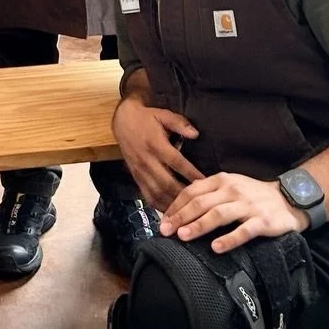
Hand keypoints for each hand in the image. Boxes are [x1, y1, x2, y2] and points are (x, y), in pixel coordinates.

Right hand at [111, 94, 204, 210]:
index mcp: (155, 144)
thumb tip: (196, 134)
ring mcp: (140, 170)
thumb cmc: (146, 118)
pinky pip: (147, 195)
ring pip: (156, 193)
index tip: (206, 183)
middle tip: (200, 204)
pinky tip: (172, 213)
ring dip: (172, 205)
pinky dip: (160, 206)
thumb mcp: (163, 114)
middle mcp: (147, 160)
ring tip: (188, 213)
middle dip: (183, 195)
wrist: (122, 121)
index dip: (190, 173)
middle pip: (166, 183)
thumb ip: (179, 123)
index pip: (175, 162)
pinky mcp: (136, 177)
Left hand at [159, 172, 309, 252]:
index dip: (176, 205)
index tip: (163, 219)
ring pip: (218, 214)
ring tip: (183, 236)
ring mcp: (248, 205)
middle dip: (180, 217)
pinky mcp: (262, 221)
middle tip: (165, 230)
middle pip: (201, 203)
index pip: (192, 191)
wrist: (288, 199)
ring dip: (199, 225)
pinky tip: (216, 248)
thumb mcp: (229, 185)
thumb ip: (208, 192)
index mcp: (221, 180)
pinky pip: (243, 231)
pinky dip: (229, 239)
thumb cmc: (253, 194)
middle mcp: (232, 190)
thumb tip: (181, 204)